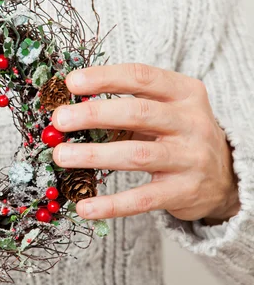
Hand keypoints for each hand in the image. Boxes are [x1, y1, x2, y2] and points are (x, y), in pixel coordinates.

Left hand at [51, 63, 239, 222]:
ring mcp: (189, 158)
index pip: (141, 77)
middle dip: (94, 115)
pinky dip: (111, 205)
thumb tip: (70, 109)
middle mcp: (191, 122)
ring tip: (61, 156)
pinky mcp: (183, 192)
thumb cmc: (178, 135)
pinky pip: (142, 199)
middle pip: (137, 113)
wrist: (225, 176)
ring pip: (136, 155)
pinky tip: (84, 206)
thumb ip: (126, 106)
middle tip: (59, 120)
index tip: (72, 82)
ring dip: (93, 155)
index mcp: (184, 93)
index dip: (105, 77)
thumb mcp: (165, 110)